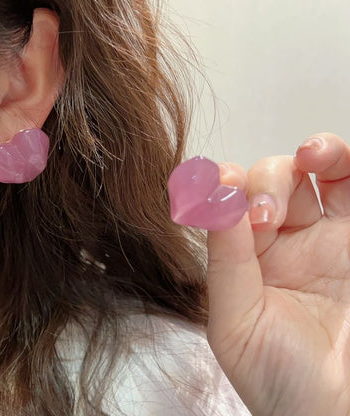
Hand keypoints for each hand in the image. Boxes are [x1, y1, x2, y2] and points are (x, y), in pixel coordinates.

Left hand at [207, 133, 349, 415]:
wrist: (335, 410)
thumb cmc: (279, 378)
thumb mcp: (236, 321)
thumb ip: (225, 261)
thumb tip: (213, 202)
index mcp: (246, 258)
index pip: (231, 204)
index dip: (224, 186)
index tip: (218, 181)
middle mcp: (284, 242)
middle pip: (272, 181)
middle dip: (266, 182)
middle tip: (266, 214)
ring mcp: (328, 238)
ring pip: (320, 173)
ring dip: (315, 154)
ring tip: (311, 156)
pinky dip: (348, 167)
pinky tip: (333, 164)